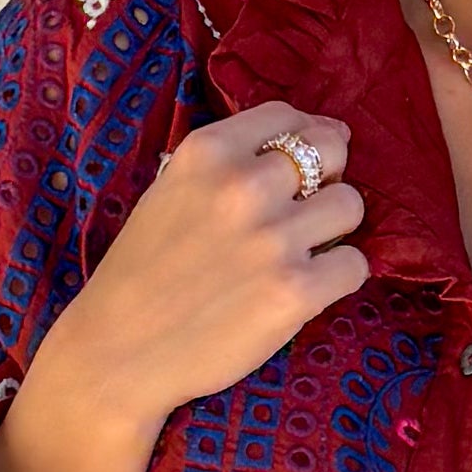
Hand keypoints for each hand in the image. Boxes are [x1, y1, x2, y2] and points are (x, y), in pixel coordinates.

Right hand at [0, 105, 365, 471]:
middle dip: (325, 180)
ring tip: (300, 254)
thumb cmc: (143, 273)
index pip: (288, 117)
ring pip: (350, 206)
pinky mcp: (296, 291)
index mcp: (208, 152)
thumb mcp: (170, 190)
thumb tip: (320, 134)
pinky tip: (304, 290)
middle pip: (332, 153)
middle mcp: (244, 185)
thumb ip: (230, 163)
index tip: (297, 170)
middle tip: (300, 215)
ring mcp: (273, 238)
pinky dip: (338, 278)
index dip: (304, 140)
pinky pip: (355, 265)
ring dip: (334, 230)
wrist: (117, 353)